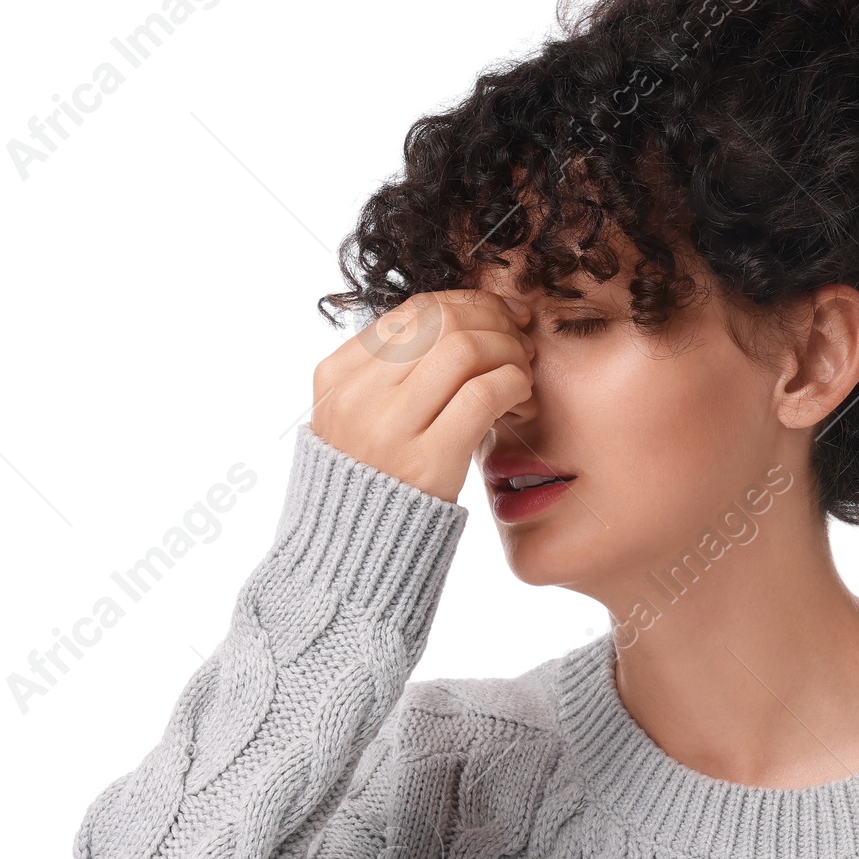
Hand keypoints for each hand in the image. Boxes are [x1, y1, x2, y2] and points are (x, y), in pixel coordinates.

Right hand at [310, 289, 534, 501]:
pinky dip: (513, 383)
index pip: (414, 311)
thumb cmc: (373, 480)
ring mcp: (390, 428)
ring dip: (507, 350)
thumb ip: (391, 374)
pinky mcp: (428, 461)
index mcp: (336, 377)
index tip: (498, 317)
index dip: (467, 304)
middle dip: (493, 321)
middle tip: (520, 339)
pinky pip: (482, 394)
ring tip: (522, 369)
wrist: (355, 554)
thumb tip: (462, 320)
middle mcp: (357, 396)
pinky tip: (521, 396)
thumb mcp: (359, 419)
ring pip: (463, 349)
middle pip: (442, 321)